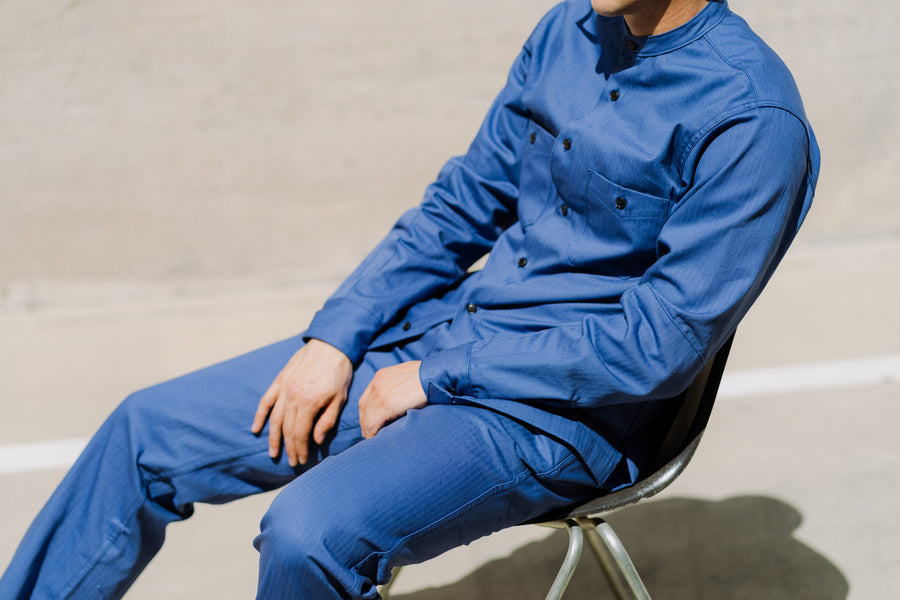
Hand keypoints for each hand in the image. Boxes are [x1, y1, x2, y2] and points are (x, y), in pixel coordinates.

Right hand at [251, 339, 352, 465]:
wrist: (331, 344)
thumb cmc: (339, 372)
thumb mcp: (339, 399)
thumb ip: (327, 421)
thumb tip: (316, 441)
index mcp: (309, 403)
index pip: (300, 433)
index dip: (300, 449)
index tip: (302, 460)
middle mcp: (292, 397)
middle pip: (286, 429)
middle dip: (289, 448)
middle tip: (293, 462)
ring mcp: (283, 388)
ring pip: (274, 419)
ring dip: (273, 438)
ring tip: (274, 453)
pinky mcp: (280, 380)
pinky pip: (266, 401)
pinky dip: (260, 416)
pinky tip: (256, 429)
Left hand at [358, 361, 426, 438]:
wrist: (436, 374)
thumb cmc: (428, 377)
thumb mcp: (408, 377)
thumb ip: (399, 387)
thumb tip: (399, 400)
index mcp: (381, 376)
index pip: (367, 398)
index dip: (367, 412)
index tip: (370, 423)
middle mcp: (377, 383)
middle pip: (364, 408)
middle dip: (365, 423)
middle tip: (369, 435)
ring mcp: (381, 393)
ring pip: (367, 417)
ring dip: (369, 430)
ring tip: (373, 439)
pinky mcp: (388, 404)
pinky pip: (373, 423)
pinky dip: (373, 432)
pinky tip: (376, 439)